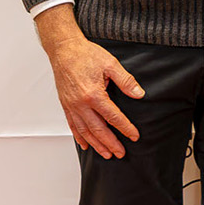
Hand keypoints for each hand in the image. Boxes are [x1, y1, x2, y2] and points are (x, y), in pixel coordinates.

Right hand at [34, 5, 143, 158]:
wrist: (64, 50)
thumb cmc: (87, 55)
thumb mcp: (111, 64)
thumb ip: (126, 81)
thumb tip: (139, 94)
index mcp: (93, 94)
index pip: (113, 116)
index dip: (125, 128)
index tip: (134, 136)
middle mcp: (80, 104)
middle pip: (98, 129)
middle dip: (110, 143)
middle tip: (120, 153)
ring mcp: (71, 106)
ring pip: (85, 131)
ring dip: (96, 144)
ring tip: (106, 154)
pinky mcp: (65, 105)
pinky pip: (72, 126)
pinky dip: (79, 137)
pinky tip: (85, 145)